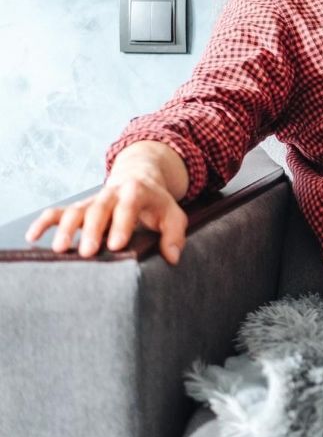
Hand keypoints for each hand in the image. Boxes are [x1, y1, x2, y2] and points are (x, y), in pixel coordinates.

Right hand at [25, 141, 189, 263]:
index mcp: (136, 192)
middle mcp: (110, 194)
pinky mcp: (78, 207)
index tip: (116, 245)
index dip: (121, 225)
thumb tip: (172, 258)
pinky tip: (33, 237)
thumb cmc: (157, 204)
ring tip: (60, 251)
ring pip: (75, 211)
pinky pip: (57, 212)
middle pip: (98, 209)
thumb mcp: (174, 215)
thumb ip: (174, 235)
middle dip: (91, 231)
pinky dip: (44, 222)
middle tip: (87, 253)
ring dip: (65, 229)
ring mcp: (91, 200)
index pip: (128, 207)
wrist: (139, 179)